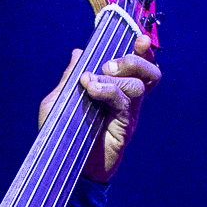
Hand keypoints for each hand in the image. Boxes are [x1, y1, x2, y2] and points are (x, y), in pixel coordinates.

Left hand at [38, 34, 159, 181]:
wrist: (63, 168)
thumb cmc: (61, 136)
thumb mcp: (58, 102)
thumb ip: (69, 79)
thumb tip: (77, 53)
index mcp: (114, 90)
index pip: (137, 66)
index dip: (143, 51)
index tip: (141, 38)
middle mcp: (125, 100)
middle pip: (148, 73)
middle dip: (132, 60)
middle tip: (107, 66)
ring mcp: (127, 114)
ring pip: (138, 85)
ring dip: (114, 78)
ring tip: (91, 83)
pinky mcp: (124, 127)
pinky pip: (124, 102)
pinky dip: (109, 91)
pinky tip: (92, 89)